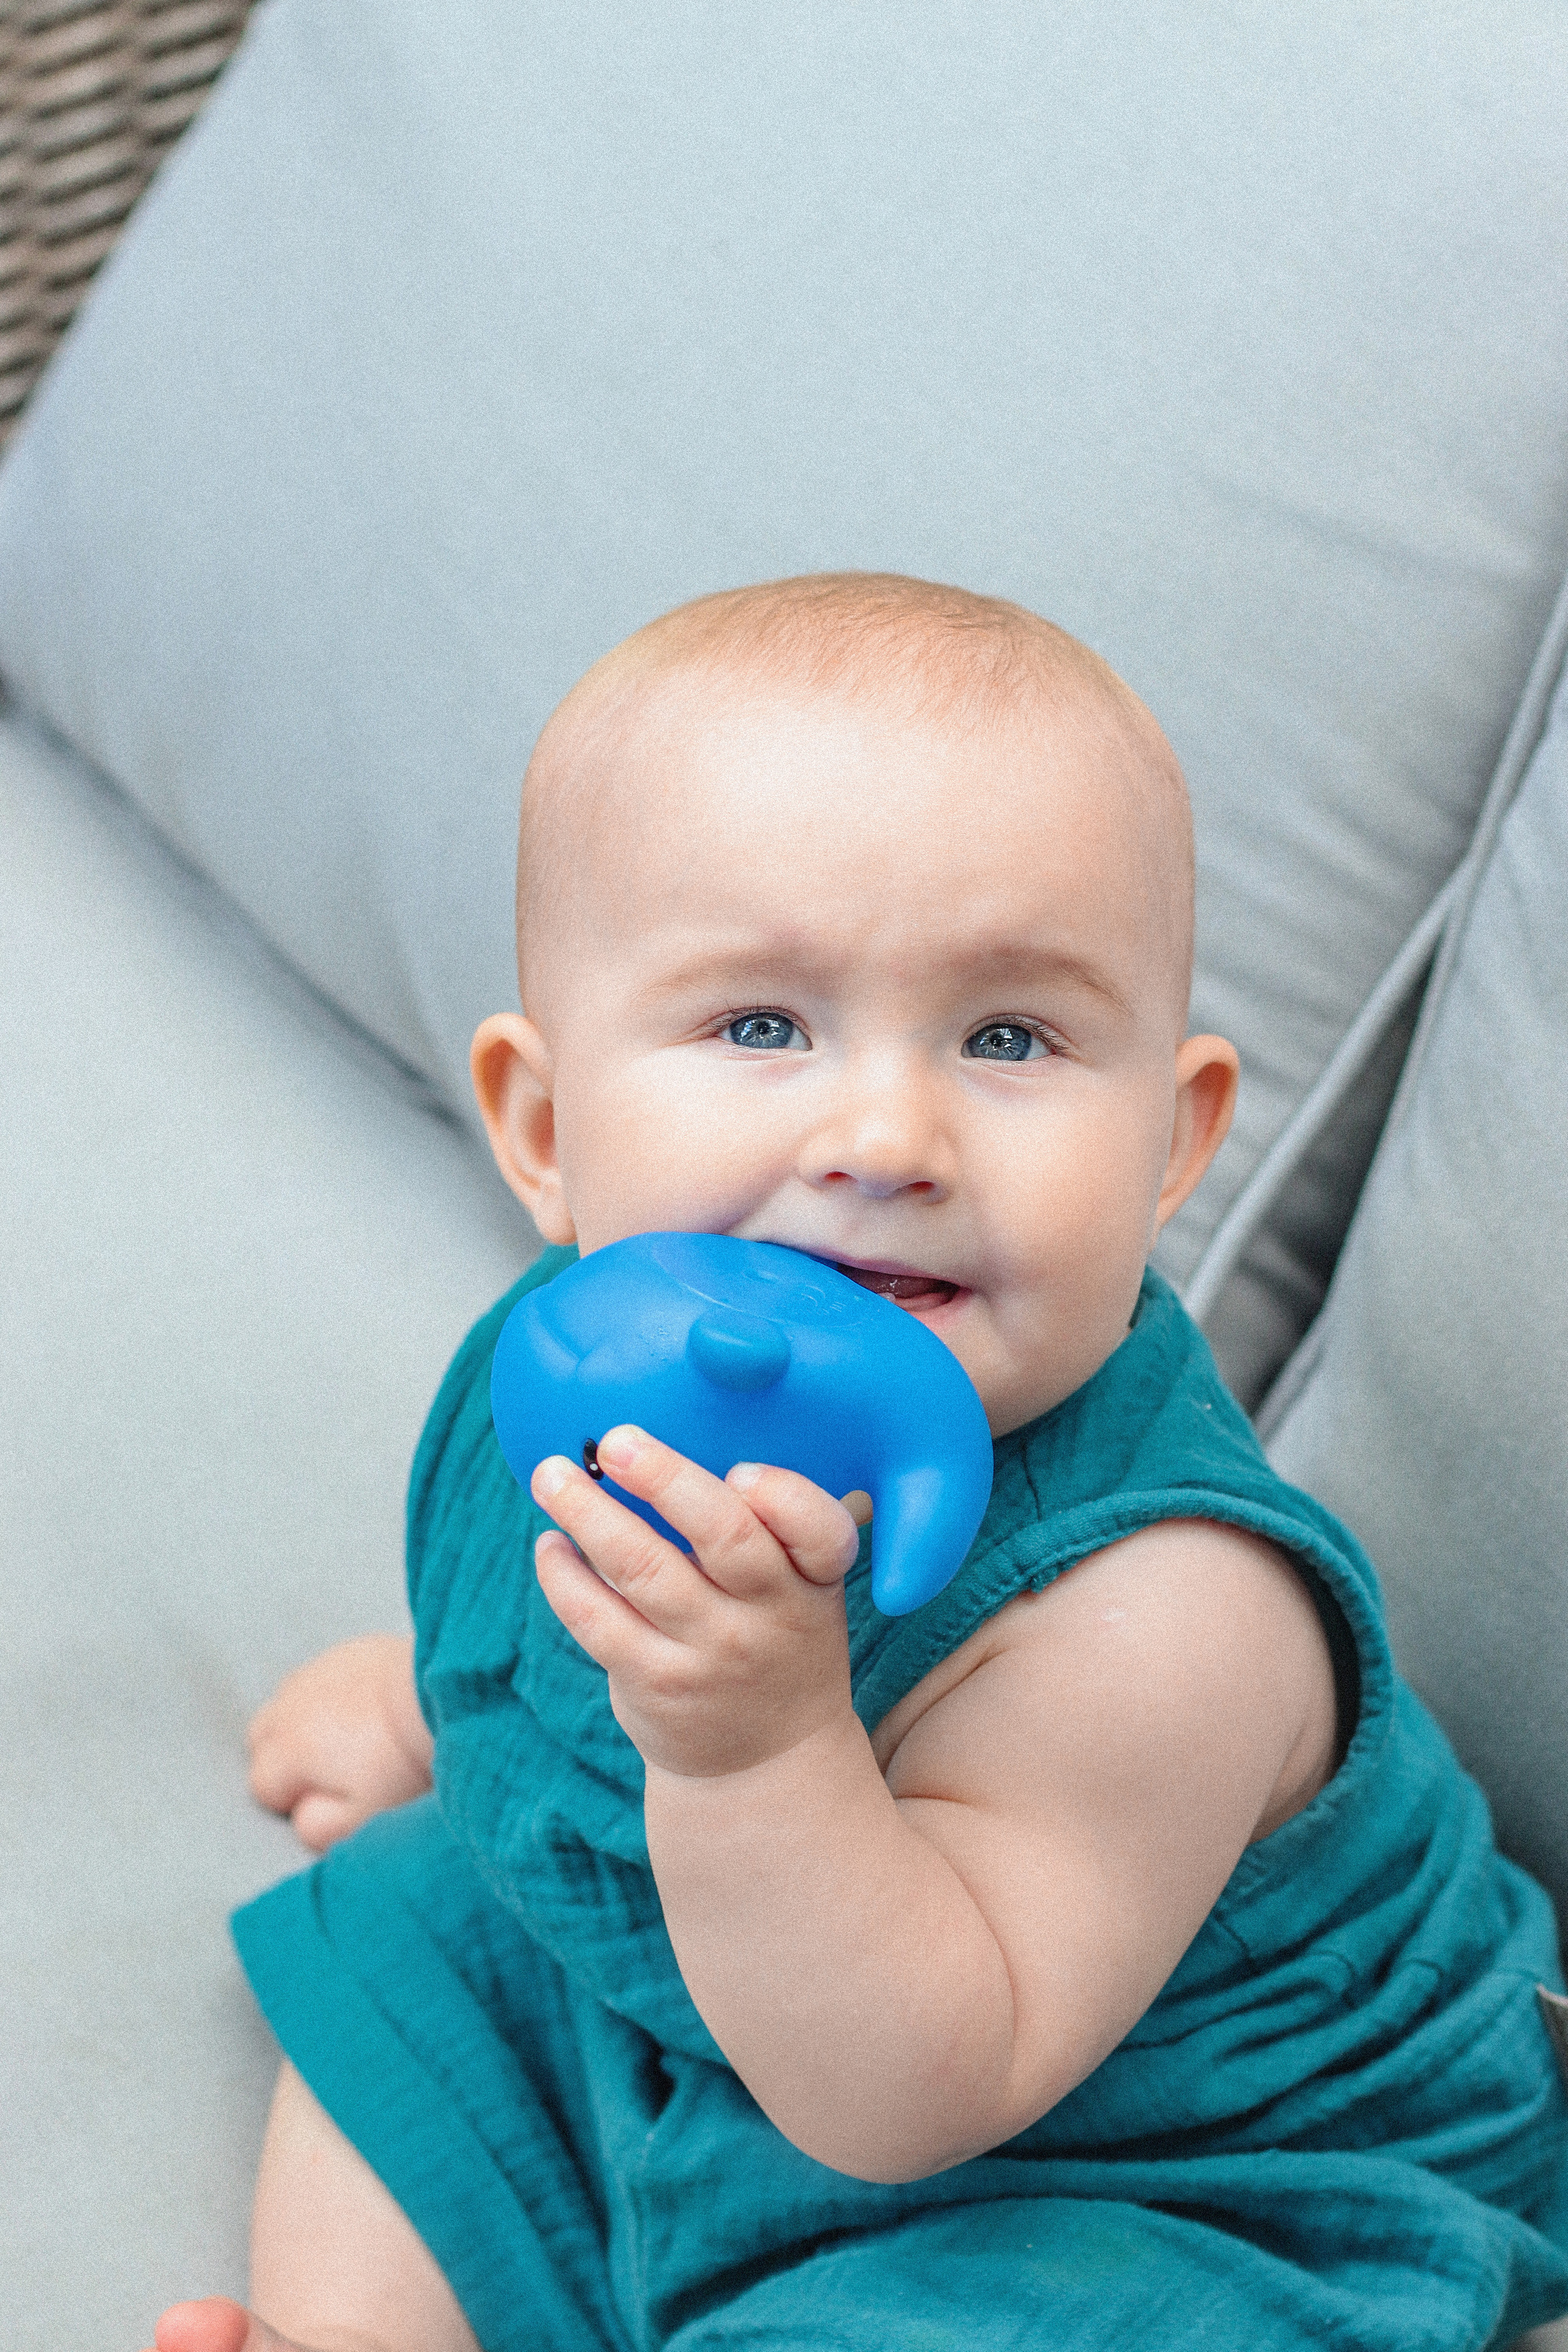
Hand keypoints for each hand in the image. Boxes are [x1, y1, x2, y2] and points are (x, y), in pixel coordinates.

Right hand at [247, 1633, 433, 1851]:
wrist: (445, 1697)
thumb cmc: (406, 1762)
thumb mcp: (361, 1818)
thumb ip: (318, 1828)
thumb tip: (299, 1820)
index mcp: (288, 1749)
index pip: (261, 1785)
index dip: (291, 1799)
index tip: (328, 1801)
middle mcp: (291, 1705)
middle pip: (262, 1738)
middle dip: (283, 1758)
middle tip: (329, 1772)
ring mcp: (317, 1671)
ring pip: (286, 1702)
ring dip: (302, 1722)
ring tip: (344, 1739)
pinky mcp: (348, 1650)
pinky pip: (320, 1674)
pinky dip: (329, 1693)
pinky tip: (362, 1707)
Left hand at [531, 1427, 861, 1778]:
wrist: (766, 1762)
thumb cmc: (776, 1642)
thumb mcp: (802, 1589)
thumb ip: (768, 1528)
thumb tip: (669, 1449)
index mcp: (812, 1581)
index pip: (821, 1532)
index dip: (782, 1495)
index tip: (740, 1469)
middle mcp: (770, 1616)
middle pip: (724, 1535)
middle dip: (665, 1478)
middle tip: (615, 1440)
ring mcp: (710, 1654)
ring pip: (642, 1568)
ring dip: (588, 1513)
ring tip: (551, 1476)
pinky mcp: (654, 1684)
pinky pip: (597, 1619)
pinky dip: (565, 1575)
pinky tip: (551, 1545)